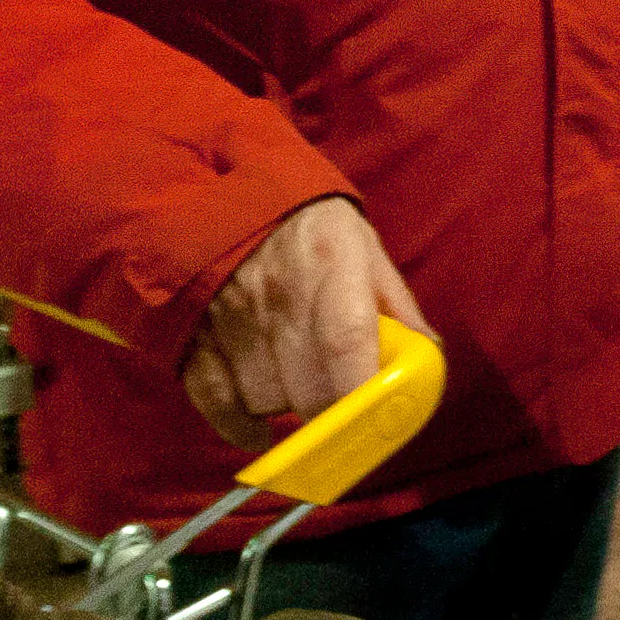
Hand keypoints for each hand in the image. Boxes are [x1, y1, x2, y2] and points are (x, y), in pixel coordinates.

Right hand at [179, 196, 431, 448]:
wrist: (218, 190)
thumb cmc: (306, 226)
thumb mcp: (360, 243)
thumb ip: (394, 303)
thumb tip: (427, 356)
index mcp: (330, 259)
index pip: (347, 340)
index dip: (362, 394)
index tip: (376, 426)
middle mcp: (278, 292)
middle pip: (309, 389)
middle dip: (332, 413)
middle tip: (340, 403)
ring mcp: (230, 316)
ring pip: (267, 401)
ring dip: (287, 406)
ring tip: (295, 380)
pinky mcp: (192, 335)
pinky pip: (218, 404)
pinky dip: (240, 425)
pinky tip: (257, 429)